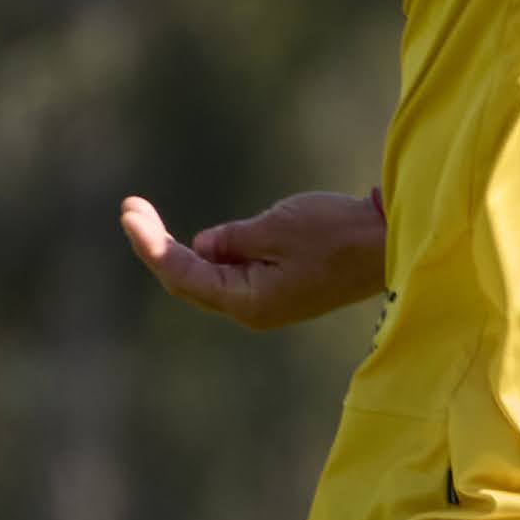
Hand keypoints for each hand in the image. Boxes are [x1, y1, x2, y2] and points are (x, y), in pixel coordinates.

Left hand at [121, 190, 384, 330]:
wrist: (392, 242)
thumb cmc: (339, 233)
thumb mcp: (277, 226)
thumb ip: (232, 239)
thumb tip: (203, 247)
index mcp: (249, 301)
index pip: (182, 275)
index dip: (149, 244)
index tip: (127, 211)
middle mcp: (254, 310)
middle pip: (189, 282)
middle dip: (158, 247)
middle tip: (132, 208)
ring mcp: (268, 303)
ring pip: (209, 279)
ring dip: (183, 251)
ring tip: (154, 218)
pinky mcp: (282, 290)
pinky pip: (234, 273)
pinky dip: (214, 254)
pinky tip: (204, 239)